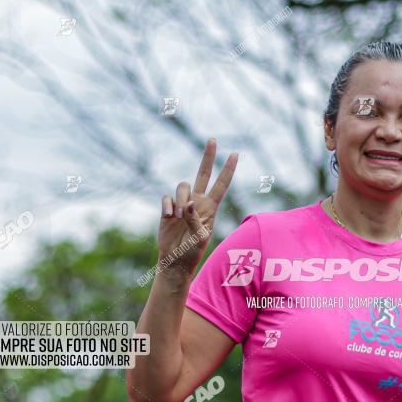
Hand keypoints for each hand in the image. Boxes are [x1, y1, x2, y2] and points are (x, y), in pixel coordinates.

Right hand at [157, 139, 238, 276]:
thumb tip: (189, 203)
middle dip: (208, 157)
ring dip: (181, 198)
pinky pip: (166, 198)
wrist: (174, 261)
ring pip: (182, 186)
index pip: (221, 185)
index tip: (235, 154)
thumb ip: (195, 220)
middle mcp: (197, 202)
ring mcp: (182, 204)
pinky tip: (168, 216)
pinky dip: (167, 206)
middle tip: (213, 140)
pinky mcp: (168, 209)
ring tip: (180, 216)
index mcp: (210, 208)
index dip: (228, 170)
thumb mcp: (199, 238)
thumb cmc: (191, 252)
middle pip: (203, 174)